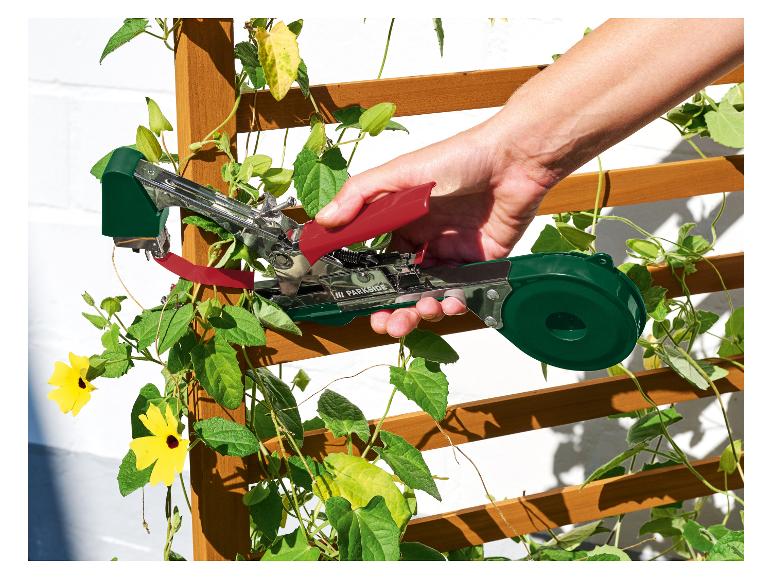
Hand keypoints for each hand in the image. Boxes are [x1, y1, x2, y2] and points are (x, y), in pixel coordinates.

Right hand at [315, 121, 556, 337]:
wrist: (514, 160)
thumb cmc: (457, 158)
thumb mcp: (400, 173)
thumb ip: (360, 196)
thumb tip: (323, 222)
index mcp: (405, 218)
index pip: (383, 261)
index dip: (372, 284)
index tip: (360, 303)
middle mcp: (428, 238)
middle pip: (406, 285)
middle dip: (395, 309)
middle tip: (388, 325)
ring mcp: (455, 252)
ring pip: (432, 293)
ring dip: (423, 309)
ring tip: (422, 310)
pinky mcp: (482, 262)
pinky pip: (463, 291)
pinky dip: (453, 302)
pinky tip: (449, 302)